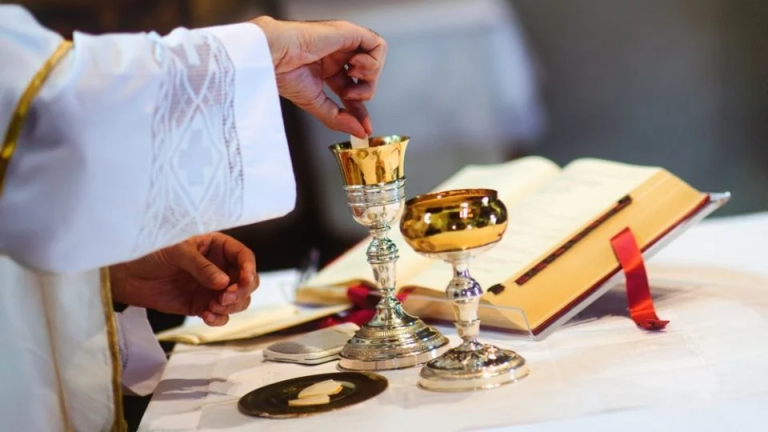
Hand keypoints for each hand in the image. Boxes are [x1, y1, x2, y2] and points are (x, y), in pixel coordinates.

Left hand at [110, 233, 257, 325]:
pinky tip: (206, 316)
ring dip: (231, 306)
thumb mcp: (177, 253)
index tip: (244, 281)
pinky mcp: (201, 305)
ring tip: (213, 307)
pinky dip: (218, 318)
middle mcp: (219, 267)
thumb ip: (202, 267)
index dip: (249, 269)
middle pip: (247, 281)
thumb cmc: (151, 253)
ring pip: (238, 300)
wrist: (127, 276)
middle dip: (241, 291)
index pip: (244, 257)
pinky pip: (220, 315)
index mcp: (217, 247)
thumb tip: (224, 282)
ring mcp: (211, 288)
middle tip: (225, 297)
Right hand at [252, 16, 386, 137]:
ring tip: (351, 77)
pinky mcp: (350, 32)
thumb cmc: (283, 71)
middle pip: (369, 77)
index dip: (361, 109)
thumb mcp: (316, 103)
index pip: (354, 89)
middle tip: (349, 95)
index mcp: (327, 68)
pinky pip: (378, 46)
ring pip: (377, 60)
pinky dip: (373, 61)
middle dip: (365, 92)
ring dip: (370, 75)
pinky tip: (355, 65)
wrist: (275, 56)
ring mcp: (344, 43)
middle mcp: (338, 55)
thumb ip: (339, 119)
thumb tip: (359, 132)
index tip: (364, 126)